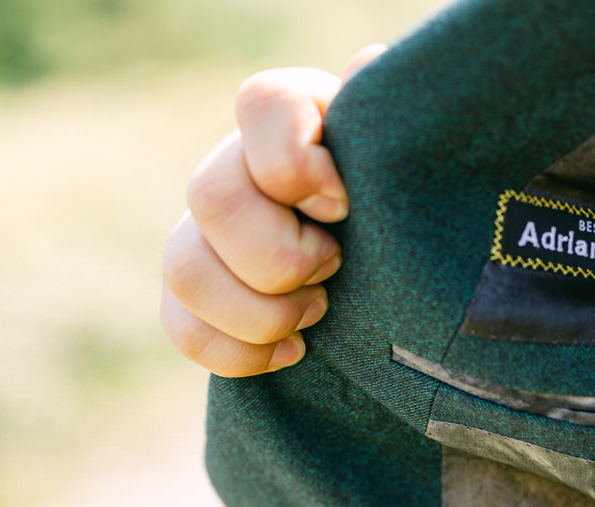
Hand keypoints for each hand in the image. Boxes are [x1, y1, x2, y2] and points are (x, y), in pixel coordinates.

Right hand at [160, 45, 384, 376]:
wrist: (403, 280)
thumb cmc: (411, 211)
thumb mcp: (409, 167)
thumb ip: (386, 122)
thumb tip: (366, 66)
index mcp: (295, 119)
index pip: (262, 104)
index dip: (296, 161)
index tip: (343, 204)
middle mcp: (237, 167)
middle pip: (211, 196)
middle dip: (281, 254)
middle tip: (335, 269)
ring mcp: (206, 233)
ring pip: (184, 270)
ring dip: (259, 311)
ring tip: (316, 315)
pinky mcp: (198, 297)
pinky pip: (183, 328)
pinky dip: (240, 352)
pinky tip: (294, 350)